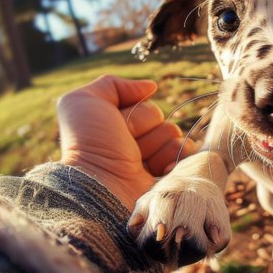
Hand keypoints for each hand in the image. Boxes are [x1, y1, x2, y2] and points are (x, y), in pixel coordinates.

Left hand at [58, 75, 195, 209]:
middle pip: (164, 122)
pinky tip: (160, 172)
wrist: (100, 188)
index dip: (135, 115)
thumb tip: (151, 87)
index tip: (115, 128)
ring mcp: (155, 166)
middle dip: (147, 131)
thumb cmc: (87, 145)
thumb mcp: (82, 101)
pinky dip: (178, 160)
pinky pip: (190, 157)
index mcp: (121, 130)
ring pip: (176, 139)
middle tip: (127, 148)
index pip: (148, 108)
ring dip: (160, 148)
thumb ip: (112, 84)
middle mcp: (138, 147)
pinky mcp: (170, 181)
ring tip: (141, 165)